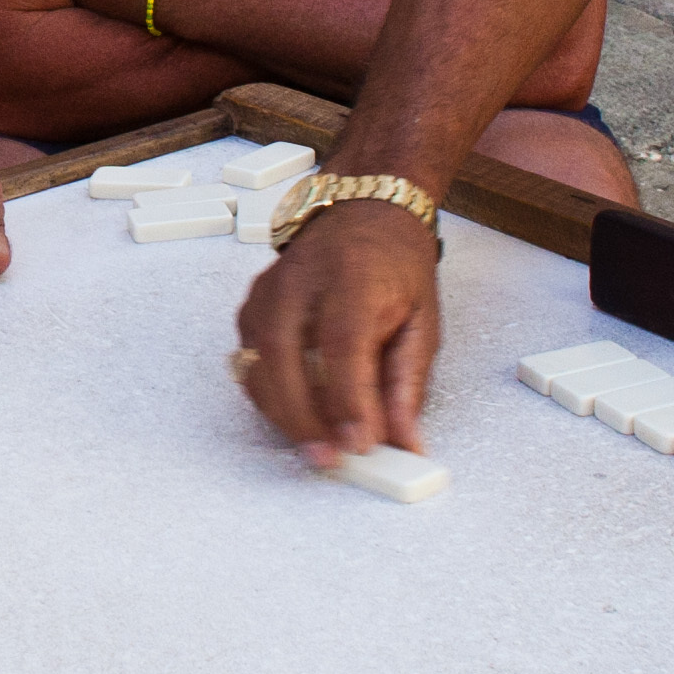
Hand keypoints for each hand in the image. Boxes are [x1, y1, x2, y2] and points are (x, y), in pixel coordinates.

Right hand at [234, 198, 438, 459]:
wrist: (364, 214)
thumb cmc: (394, 266)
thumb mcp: (422, 322)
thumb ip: (408, 385)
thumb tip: (403, 442)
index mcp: (353, 278)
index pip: (341, 344)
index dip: (348, 400)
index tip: (360, 444)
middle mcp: (302, 282)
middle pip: (284, 357)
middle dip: (305, 418)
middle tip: (330, 458)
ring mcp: (269, 293)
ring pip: (258, 365)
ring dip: (284, 415)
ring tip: (316, 447)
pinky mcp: (252, 308)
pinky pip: (250, 362)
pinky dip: (270, 395)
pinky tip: (296, 414)